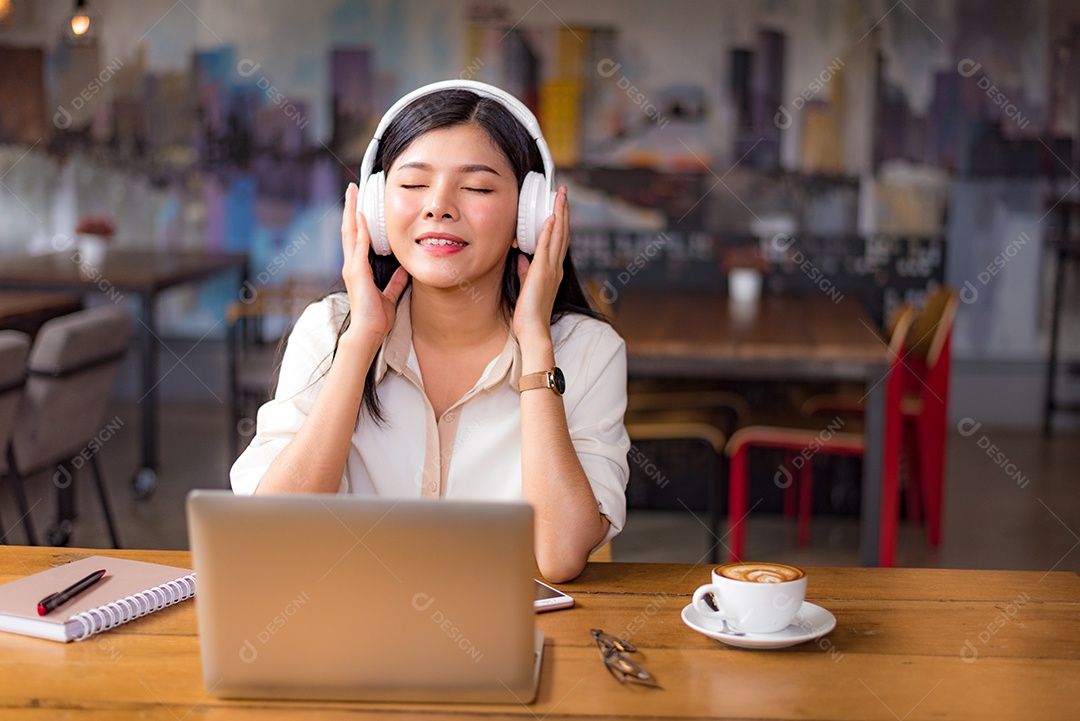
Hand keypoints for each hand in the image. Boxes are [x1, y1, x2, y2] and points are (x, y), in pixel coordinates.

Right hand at [340, 182, 408, 342]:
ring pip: (350, 233)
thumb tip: (404, 270)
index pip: (356, 237)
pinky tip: (361, 216)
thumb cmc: (377, 317)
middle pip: (349, 229)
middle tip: (352, 188)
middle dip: (350, 207)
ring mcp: (352, 267)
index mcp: (358, 268)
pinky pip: (359, 247)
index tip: (359, 202)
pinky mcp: (357, 272)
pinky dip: (360, 231)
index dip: (357, 219)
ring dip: (352, 212)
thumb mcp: (390, 294)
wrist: (370, 331)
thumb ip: (395, 281)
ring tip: (353, 193)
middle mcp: (352, 265)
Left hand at [513, 185, 567, 344]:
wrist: (533, 330)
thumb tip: (521, 259)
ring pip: (558, 235)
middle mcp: (555, 267)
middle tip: (562, 191)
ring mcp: (551, 269)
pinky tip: (550, 217)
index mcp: (552, 270)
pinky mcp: (542, 273)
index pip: (558, 239)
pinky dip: (550, 232)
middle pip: (562, 232)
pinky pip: (547, 248)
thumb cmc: (529, 313)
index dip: (560, 220)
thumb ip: (526, 271)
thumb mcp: (526, 286)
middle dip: (563, 210)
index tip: (558, 203)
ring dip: (559, 214)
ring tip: (559, 195)